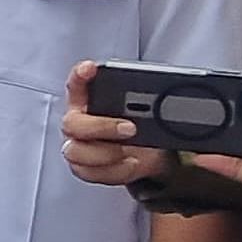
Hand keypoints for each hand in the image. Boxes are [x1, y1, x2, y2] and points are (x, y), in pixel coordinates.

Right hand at [60, 61, 178, 189]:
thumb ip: (148, 102)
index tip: (91, 68)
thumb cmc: (142, 127)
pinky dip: (114, 171)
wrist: (149, 155)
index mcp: (87, 100)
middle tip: (130, 128)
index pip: (76, 83)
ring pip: (76, 152)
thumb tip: (169, 101)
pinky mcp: (84, 168)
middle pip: (72, 124)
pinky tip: (131, 163)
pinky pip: (90, 173)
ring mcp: (77, 146)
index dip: (79, 75)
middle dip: (101, 127)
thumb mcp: (147, 110)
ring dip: (106, 153)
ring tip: (130, 151)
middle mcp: (77, 122)